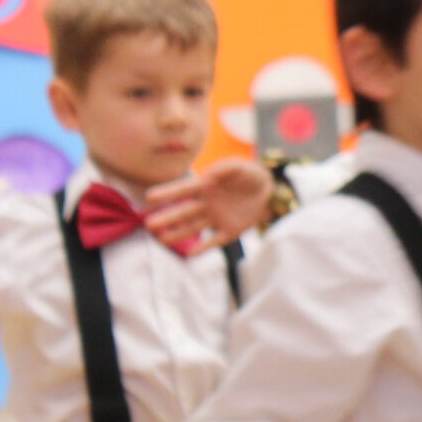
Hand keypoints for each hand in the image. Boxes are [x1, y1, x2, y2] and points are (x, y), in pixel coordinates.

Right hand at [145, 160, 273, 250]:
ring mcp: (217, 218)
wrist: (272, 191)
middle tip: (149, 224)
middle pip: (184, 212)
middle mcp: (207, 204)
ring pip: (194, 227)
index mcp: (206, 186)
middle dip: (167, 218)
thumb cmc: (251, 175)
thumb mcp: (240, 167)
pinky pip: (215, 240)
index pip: (184, 190)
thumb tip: (209, 175)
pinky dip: (204, 247)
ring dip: (178, 233)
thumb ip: (225, 169)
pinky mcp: (230, 230)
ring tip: (161, 239)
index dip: (168, 193)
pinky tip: (190, 254)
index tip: (150, 197)